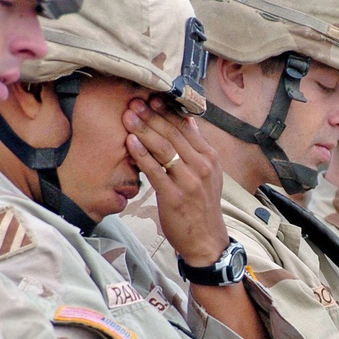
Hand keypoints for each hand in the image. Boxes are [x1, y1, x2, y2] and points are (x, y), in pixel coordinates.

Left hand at [124, 97, 229, 266]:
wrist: (207, 240)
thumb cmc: (202, 207)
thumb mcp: (208, 175)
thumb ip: (197, 148)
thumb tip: (187, 121)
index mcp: (210, 158)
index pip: (187, 127)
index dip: (167, 111)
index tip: (151, 97)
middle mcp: (202, 166)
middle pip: (173, 134)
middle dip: (152, 115)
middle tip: (134, 101)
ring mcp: (189, 181)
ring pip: (164, 148)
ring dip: (144, 129)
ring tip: (128, 116)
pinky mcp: (174, 196)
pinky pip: (155, 170)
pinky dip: (142, 154)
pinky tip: (130, 142)